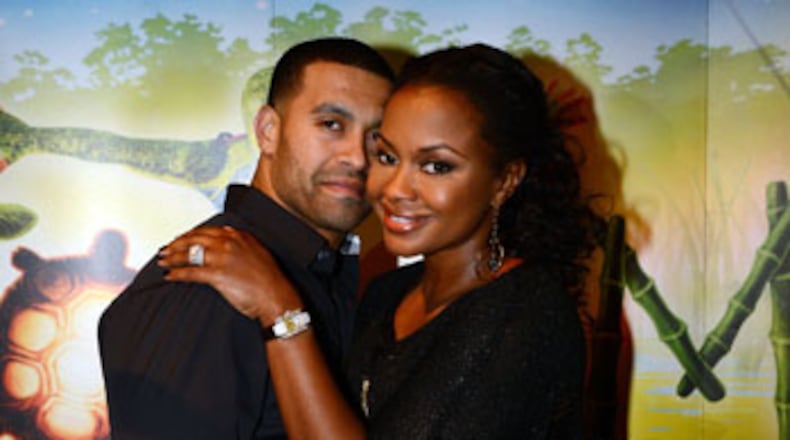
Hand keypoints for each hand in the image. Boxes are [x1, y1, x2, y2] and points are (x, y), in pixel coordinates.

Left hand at [157, 225, 302, 324]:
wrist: (276, 295)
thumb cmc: (269, 278)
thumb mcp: (257, 250)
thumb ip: (241, 239)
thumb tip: (227, 231)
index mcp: (238, 236)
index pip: (206, 231)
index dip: (190, 235)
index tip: (181, 239)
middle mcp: (228, 243)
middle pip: (194, 239)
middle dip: (176, 244)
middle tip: (165, 249)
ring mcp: (222, 258)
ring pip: (189, 254)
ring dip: (172, 257)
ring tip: (163, 261)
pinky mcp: (217, 275)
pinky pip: (191, 272)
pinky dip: (177, 273)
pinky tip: (169, 275)